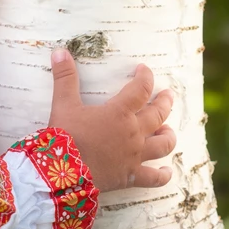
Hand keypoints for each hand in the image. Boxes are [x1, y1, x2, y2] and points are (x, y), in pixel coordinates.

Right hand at [47, 48, 175, 192]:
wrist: (63, 173)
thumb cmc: (64, 136)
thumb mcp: (63, 103)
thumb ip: (64, 77)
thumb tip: (60, 51)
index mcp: (119, 112)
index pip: (140, 89)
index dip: (145, 77)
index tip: (144, 70)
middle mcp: (132, 132)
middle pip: (157, 114)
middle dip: (164, 102)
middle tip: (168, 95)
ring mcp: (134, 156)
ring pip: (162, 144)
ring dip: (168, 135)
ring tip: (168, 130)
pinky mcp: (130, 176)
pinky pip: (154, 177)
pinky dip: (162, 175)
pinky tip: (166, 172)